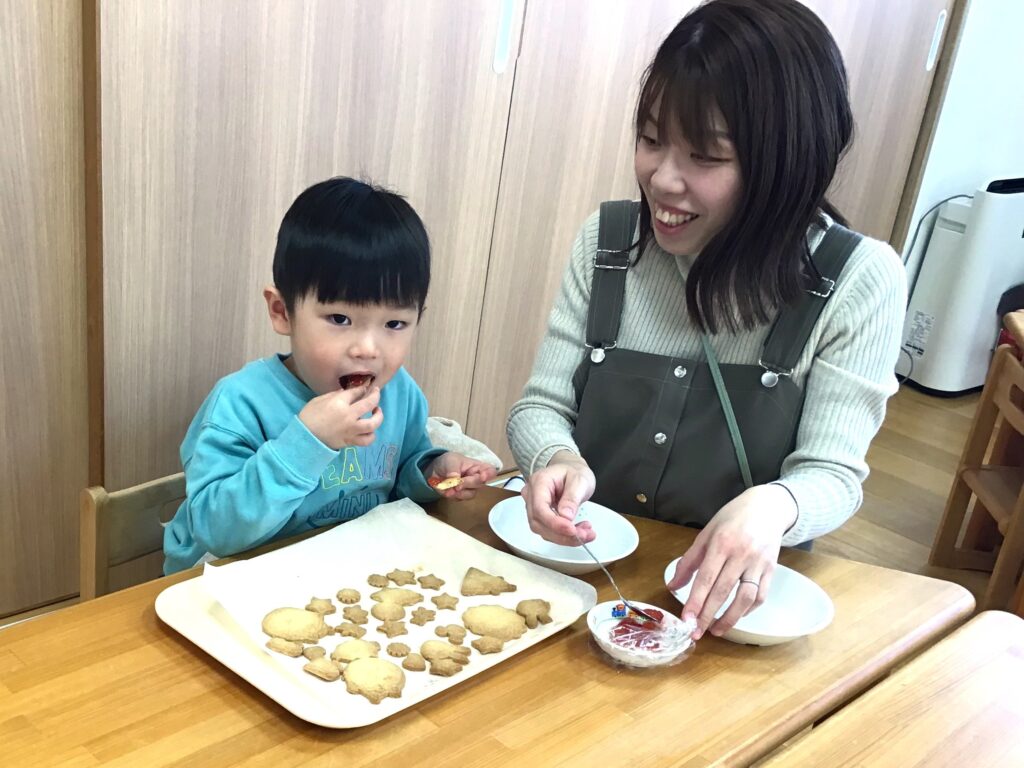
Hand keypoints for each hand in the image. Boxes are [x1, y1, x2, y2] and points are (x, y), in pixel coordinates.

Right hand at [298, 385, 382, 449]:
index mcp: (339, 403)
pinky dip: (371, 435)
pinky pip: (367, 440)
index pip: (357, 392)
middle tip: (376, 393)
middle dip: (376, 396)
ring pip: (373, 424)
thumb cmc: (309, 416)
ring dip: (378, 417)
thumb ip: (335, 395)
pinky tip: (370, 430)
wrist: (304, 437)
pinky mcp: (350, 441)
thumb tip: (348, 392)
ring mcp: (351, 430)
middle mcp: (348, 416)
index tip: (365, 387)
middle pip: (370, 404)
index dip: (363, 388)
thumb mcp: (319, 400)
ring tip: (377, 412)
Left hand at [425, 452, 496, 499]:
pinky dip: (452, 495)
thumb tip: (455, 478)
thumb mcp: (450, 460)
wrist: (435, 471)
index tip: (482, 477)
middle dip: (467, 483)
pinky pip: (460, 499)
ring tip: (449, 487)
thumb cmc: (447, 462)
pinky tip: (447, 490)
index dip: (489, 474)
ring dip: (459, 492)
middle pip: (479, 484)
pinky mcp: (461, 496)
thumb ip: (453, 468)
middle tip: (456, 482)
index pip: (490, 471)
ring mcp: (469, 489)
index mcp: (477, 467)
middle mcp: (476, 479)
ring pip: (470, 494)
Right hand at [522, 450, 596, 545]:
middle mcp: (531, 495)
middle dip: (562, 534)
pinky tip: (579, 531)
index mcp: (539, 482)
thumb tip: (566, 517)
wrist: (571, 471)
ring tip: (586, 533)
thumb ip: (572, 498)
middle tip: (584, 534)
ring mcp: (533, 507)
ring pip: (543, 531)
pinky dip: (564, 536)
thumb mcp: (579, 480)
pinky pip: (548, 531)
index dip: (554, 523)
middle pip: (539, 522)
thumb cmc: (573, 472)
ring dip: (565, 538)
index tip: (571, 530)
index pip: (539, 508)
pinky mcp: (540, 517)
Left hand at [666, 484, 796, 639]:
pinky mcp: (772, 570)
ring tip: (717, 631)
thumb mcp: (706, 533)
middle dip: (708, 615)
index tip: (686, 619)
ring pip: (745, 597)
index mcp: (721, 543)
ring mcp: (759, 563)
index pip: (705, 578)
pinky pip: (760, 595)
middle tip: (696, 632)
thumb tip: (673, 585)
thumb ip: (689, 560)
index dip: (695, 601)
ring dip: (731, 618)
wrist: (767, 507)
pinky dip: (748, 610)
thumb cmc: (732, 518)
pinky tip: (737, 616)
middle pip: (723, 590)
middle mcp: (741, 554)